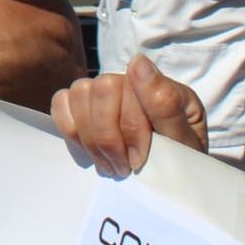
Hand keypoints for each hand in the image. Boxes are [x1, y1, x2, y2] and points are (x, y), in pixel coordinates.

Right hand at [50, 55, 207, 176]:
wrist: (168, 183)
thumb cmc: (178, 164)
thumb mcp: (184, 144)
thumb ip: (165, 105)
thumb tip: (137, 62)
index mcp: (161, 87)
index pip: (131, 90)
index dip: (131, 129)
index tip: (138, 161)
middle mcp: (129, 82)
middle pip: (101, 89)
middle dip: (108, 136)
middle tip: (122, 167)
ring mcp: (103, 91)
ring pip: (79, 95)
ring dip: (91, 138)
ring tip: (109, 165)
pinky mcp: (80, 104)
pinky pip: (60, 103)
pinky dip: (71, 129)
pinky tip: (90, 150)